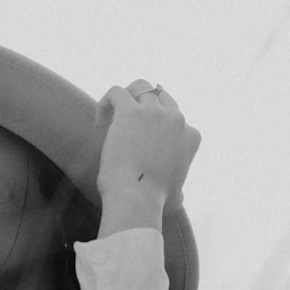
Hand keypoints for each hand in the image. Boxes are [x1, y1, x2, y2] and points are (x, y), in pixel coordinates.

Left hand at [95, 80, 199, 233]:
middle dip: (142, 106)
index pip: (175, 118)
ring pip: (140, 86)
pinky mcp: (130, 111)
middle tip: (124, 125)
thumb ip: (179, 189)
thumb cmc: (153, 202)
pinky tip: (99, 124)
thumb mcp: (175, 196)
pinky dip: (106, 102)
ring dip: (126, 98)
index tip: (140, 141)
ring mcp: (154, 113)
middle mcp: (176, 120)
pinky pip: (116, 92)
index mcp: (190, 137)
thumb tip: (179, 197)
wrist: (137, 199)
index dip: (156, 126)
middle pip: (159, 97)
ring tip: (111, 118)